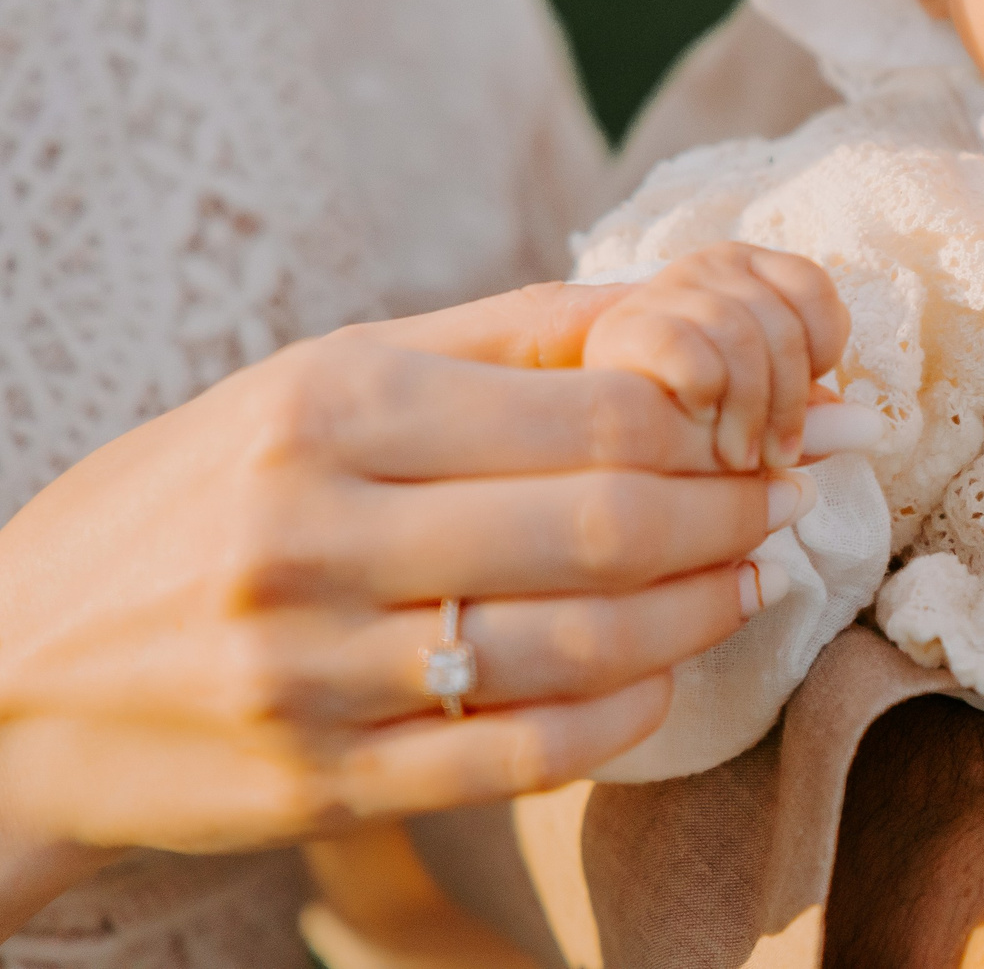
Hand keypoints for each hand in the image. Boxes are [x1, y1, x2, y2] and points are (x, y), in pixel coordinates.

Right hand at [0, 283, 808, 926]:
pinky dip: (623, 713)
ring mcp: (315, 670)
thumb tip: (680, 318)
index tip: (778, 424)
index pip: (595, 409)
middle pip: (604, 524)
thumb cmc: (203, 497)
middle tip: (791, 500)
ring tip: (751, 579)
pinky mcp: (321, 781)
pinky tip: (663, 674)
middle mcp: (316, 534)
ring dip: (700, 612)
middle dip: (731, 513)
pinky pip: (522, 755)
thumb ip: (502, 343)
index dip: (721, 423)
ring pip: (579, 644)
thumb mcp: (321, 380)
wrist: (10, 674)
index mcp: (331, 408)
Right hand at [583, 242, 853, 471]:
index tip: (806, 399)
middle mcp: (704, 266)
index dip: (822, 350)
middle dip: (790, 404)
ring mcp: (660, 292)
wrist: (597, 441)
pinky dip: (708, 400)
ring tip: (740, 460)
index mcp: (747, 271)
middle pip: (782, 323)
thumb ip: (815, 417)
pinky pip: (696, 355)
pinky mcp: (621, 331)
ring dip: (750, 415)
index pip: (813, 288)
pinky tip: (695, 427)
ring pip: (744, 338)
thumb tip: (875, 431)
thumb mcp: (764, 414)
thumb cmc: (692, 425)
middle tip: (777, 459)